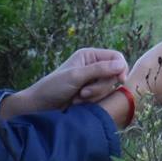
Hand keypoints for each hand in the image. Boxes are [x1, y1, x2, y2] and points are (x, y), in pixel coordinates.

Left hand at [0, 47, 126, 116]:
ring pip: (107, 88)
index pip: (116, 58)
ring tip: (77, 98)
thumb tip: (121, 65)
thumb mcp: (76, 76)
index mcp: (90, 55)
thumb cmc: (54, 86)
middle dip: (99, 87)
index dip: (120, 68)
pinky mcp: (90, 94)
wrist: (40, 105)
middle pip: (113, 75)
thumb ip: (99, 70)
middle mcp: (93, 66)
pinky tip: (77, 102)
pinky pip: (101, 98)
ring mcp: (92, 80)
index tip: (120, 81)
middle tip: (83, 92)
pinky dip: (90, 102)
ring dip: (93, 96)